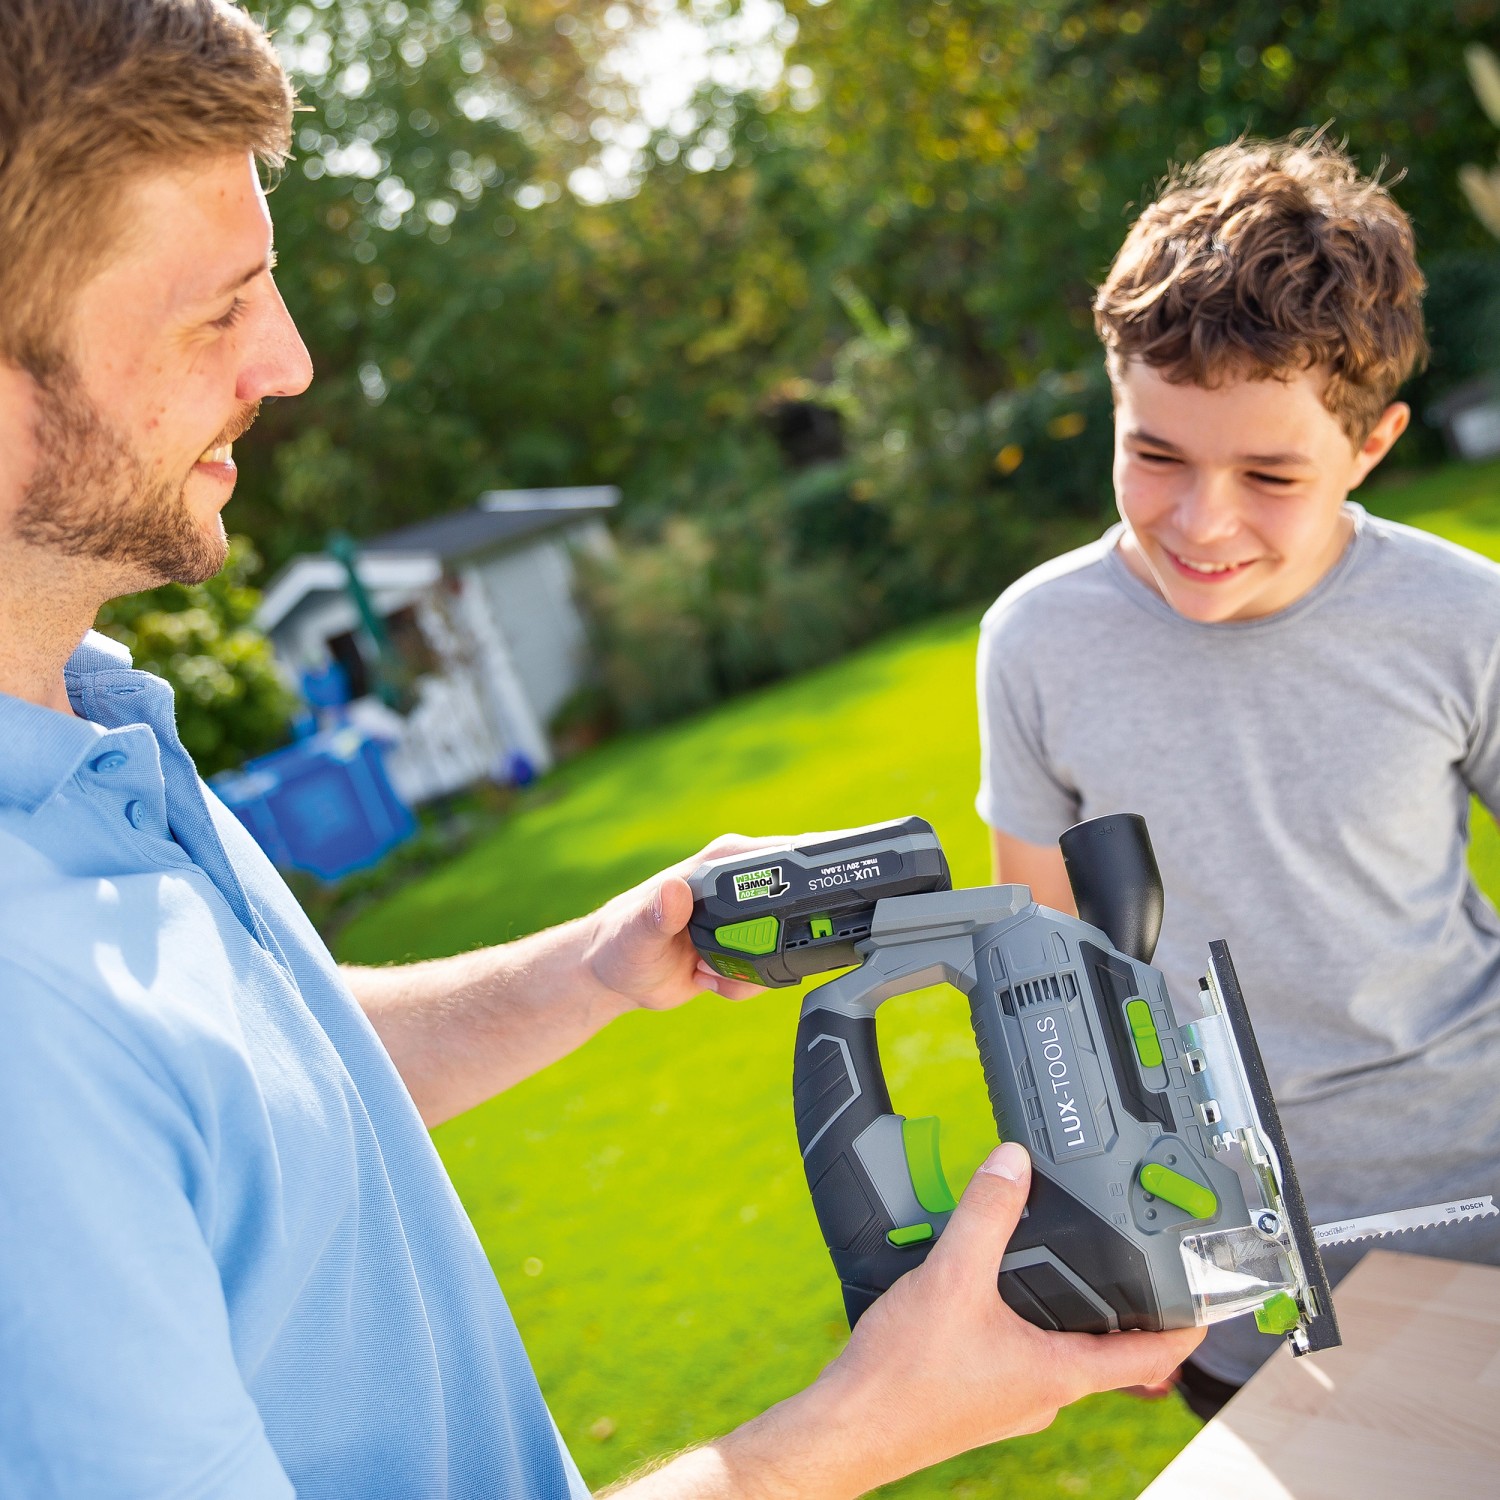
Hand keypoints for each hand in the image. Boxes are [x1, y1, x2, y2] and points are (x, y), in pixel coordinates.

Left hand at [581, 834, 791, 1011]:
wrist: (619, 974)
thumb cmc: (621, 942)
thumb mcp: (638, 932)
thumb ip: (658, 913)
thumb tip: (674, 889)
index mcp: (722, 864)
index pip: (783, 858)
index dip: (796, 887)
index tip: (770, 926)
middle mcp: (741, 884)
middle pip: (794, 907)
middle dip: (767, 945)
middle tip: (713, 959)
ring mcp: (745, 916)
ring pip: (784, 945)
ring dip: (753, 971)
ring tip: (705, 971)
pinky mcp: (746, 943)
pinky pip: (769, 968)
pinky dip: (745, 984)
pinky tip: (707, 979)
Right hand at [807, 1142, 1204, 1490]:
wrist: (848, 1429)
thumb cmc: (904, 1378)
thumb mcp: (951, 1278)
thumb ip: (986, 1214)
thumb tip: (1014, 1164)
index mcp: (1058, 1374)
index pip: (1151, 1356)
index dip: (1188, 1327)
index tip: (1211, 1301)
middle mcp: (1043, 1393)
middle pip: (1105, 1349)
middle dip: (1116, 1304)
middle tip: (1124, 1256)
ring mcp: (1010, 1399)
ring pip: (1057, 1349)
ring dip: (1060, 1309)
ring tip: (1045, 1259)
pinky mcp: (977, 1396)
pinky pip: (1016, 1353)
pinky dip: (1017, 1320)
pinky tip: (981, 1293)